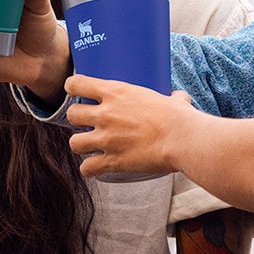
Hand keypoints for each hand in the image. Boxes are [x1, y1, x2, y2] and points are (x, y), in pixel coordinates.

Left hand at [66, 77, 194, 177]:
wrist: (182, 140)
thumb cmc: (179, 117)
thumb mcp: (170, 98)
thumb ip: (170, 97)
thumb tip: (179, 98)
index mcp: (116, 92)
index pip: (77, 84)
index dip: (72, 87)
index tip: (76, 91)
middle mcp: (106, 114)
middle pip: (71, 114)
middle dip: (77, 119)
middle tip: (87, 122)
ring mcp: (107, 139)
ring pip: (73, 143)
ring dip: (81, 145)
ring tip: (90, 146)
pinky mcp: (113, 161)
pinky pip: (87, 168)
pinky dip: (90, 169)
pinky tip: (97, 167)